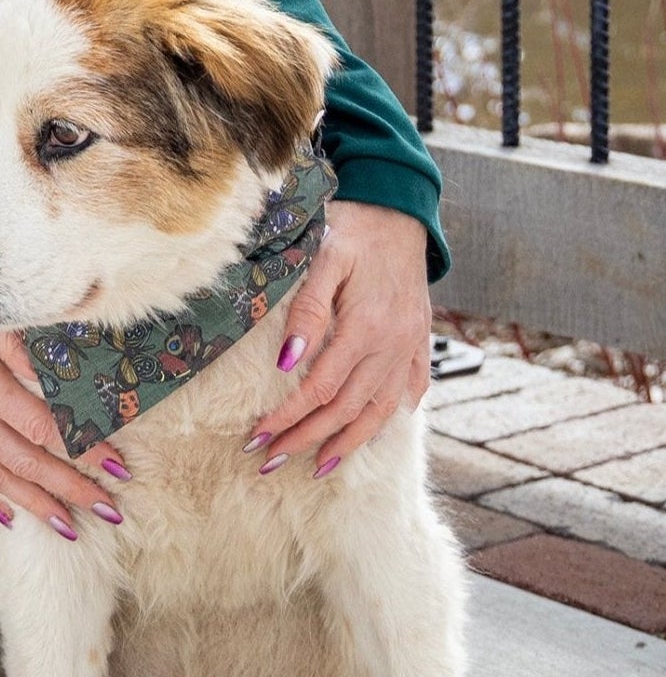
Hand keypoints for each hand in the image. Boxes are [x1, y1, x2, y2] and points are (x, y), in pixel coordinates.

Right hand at [0, 242, 118, 534]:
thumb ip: (16, 344)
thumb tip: (61, 369)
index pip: (45, 428)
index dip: (85, 450)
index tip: (117, 468)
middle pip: (27, 463)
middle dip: (71, 490)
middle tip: (108, 511)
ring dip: (35, 504)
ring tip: (68, 526)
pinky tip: (8, 512)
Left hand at [247, 200, 431, 474]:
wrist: (401, 209)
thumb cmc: (353, 228)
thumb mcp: (324, 257)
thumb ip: (308, 311)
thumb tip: (286, 363)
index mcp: (366, 327)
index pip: (320, 389)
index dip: (288, 418)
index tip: (257, 438)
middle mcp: (392, 346)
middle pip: (346, 409)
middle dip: (306, 440)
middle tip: (271, 462)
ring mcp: (410, 348)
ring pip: (379, 411)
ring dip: (347, 443)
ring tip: (319, 467)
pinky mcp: (420, 342)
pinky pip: (409, 391)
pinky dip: (389, 416)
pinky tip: (372, 431)